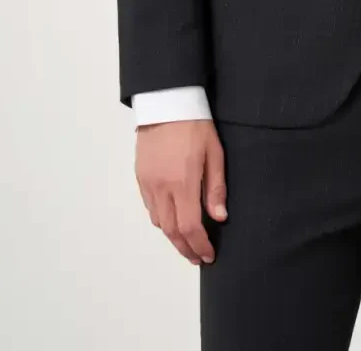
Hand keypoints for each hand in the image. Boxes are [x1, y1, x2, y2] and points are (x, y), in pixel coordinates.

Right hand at [135, 119, 226, 264]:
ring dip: (173, 236)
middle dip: (185, 248)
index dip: (199, 245)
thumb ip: (216, 187)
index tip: (208, 255)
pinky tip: (172, 218)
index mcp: (183, 183)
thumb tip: (220, 217)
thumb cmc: (195, 125)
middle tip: (197, 257)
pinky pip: (150, 207)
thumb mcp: (214, 153)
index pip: (190, 227)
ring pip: (158, 222)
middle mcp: (162, 188)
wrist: (166, 103)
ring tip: (187, 241)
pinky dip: (161, 219)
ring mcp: (148, 183)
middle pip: (171, 231)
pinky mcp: (140, 177)